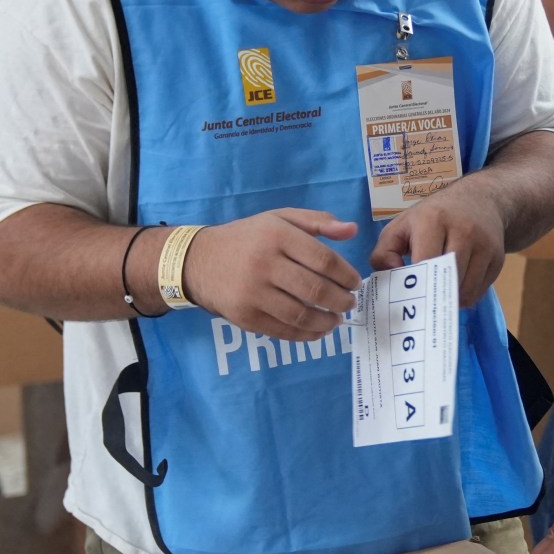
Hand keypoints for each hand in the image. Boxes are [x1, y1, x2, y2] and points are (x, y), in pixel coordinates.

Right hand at [182, 208, 360, 340]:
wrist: (199, 260)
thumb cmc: (247, 238)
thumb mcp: (279, 218)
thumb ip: (317, 222)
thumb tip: (353, 230)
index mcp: (277, 235)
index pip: (323, 259)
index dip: (346, 274)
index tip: (355, 282)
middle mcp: (264, 264)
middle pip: (315, 289)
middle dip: (341, 300)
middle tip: (349, 303)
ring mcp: (253, 293)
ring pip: (301, 315)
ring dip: (327, 322)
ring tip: (337, 319)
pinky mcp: (245, 317)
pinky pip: (283, 331)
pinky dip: (306, 335)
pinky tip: (317, 330)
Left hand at [368, 179, 506, 307]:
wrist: (481, 199)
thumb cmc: (434, 216)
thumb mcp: (402, 225)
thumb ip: (384, 251)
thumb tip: (392, 274)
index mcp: (433, 220)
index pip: (425, 261)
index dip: (415, 281)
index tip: (406, 292)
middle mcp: (463, 231)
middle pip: (447, 278)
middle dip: (432, 295)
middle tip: (421, 302)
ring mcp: (484, 245)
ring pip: (465, 290)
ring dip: (449, 299)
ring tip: (438, 294)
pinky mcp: (498, 258)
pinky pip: (479, 291)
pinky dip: (465, 296)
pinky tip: (455, 286)